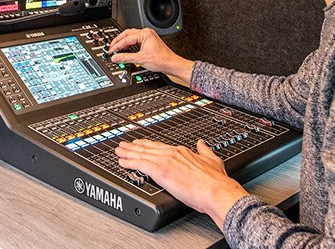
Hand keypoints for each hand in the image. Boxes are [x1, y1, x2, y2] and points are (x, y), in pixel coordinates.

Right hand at [108, 28, 193, 83]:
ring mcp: (148, 36)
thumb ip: (125, 58)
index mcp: (144, 34)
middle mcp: (146, 33)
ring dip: (123, 42)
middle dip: (118, 41)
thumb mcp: (140, 59)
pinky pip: (136, 40)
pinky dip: (129, 44)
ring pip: (131, 36)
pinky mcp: (149, 41)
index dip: (117, 45)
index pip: (126, 38)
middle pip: (127, 34)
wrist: (171, 64)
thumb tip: (115, 57)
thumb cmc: (161, 60)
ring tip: (117, 49)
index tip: (111, 51)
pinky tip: (126, 50)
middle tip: (111, 48)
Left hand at [115, 139, 246, 227]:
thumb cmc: (216, 181)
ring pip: (141, 154)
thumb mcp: (213, 160)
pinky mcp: (161, 171)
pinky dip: (129, 162)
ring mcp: (166, 161)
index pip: (160, 146)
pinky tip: (122, 163)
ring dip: (128, 153)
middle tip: (123, 145)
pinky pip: (140, 164)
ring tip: (118, 152)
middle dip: (133, 147)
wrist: (216, 191)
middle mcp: (172, 153)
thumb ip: (205, 151)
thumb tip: (202, 144)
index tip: (140, 143)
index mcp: (183, 151)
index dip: (148, 145)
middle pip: (148, 148)